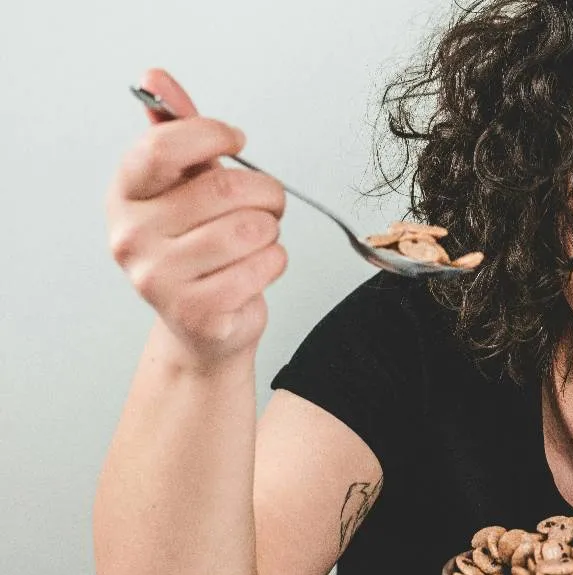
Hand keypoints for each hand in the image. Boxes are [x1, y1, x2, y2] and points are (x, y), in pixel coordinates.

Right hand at [106, 69, 287, 368]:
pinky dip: (275, 263)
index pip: (165, 146)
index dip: (213, 134)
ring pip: (251, 230)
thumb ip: (176, 131)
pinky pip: (264, 266)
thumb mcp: (185, 185)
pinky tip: (256, 269)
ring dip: (272, 231)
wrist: (202, 326)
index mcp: (125, 195)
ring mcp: (159, 279)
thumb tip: (156, 78)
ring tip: (258, 239)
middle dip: (266, 192)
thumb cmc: (197, 249)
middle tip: (268, 202)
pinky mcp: (197, 311)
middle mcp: (132, 237)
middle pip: (224, 189)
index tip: (237, 141)